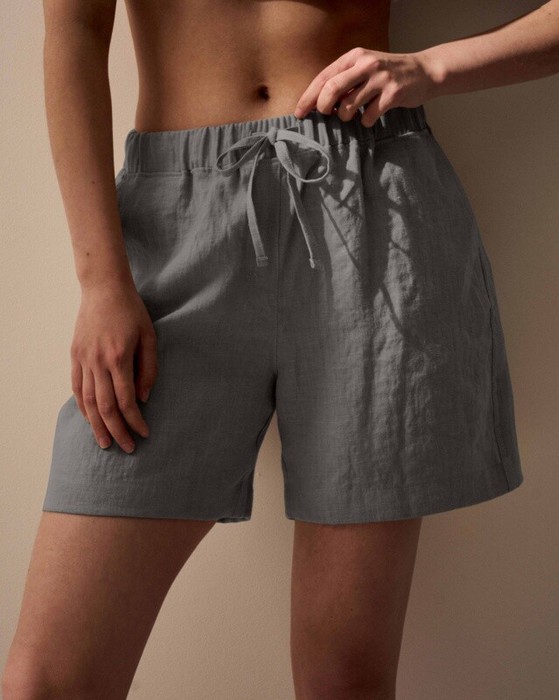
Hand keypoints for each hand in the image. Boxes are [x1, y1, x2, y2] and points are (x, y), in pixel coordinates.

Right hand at [71, 283, 157, 452]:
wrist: (104, 288)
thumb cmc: (132, 311)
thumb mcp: (149, 337)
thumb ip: (148, 369)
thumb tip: (144, 398)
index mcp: (119, 357)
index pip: (126, 400)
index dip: (135, 421)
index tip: (145, 433)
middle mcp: (98, 362)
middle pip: (105, 407)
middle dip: (117, 431)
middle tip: (128, 448)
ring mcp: (83, 359)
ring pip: (88, 402)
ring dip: (97, 425)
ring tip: (106, 443)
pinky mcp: (75, 356)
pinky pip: (77, 388)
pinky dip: (83, 407)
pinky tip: (91, 420)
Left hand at [294, 47, 439, 126]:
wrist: (423, 72)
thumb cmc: (387, 75)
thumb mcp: (364, 69)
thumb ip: (344, 81)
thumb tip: (319, 104)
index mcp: (354, 56)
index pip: (324, 77)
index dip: (309, 97)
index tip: (299, 113)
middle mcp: (366, 64)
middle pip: (332, 89)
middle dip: (323, 107)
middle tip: (325, 115)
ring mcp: (380, 79)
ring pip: (349, 106)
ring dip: (345, 117)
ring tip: (351, 115)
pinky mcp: (393, 94)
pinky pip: (368, 116)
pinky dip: (364, 122)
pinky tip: (370, 117)